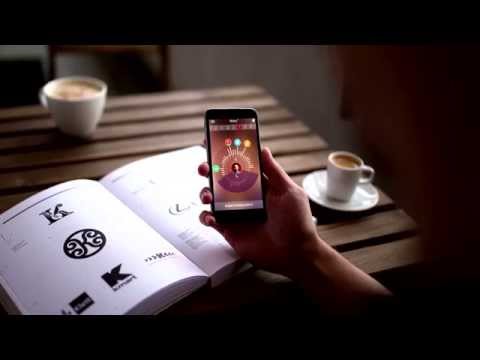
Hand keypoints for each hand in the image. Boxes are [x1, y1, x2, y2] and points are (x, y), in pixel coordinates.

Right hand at [198, 147, 390, 311]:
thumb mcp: (288, 191)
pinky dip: (206, 216)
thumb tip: (263, 148)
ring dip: (205, 193)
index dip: (226, 155)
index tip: (213, 143)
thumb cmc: (298, 222)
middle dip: (209, 171)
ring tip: (208, 195)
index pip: (239, 166)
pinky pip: (211, 220)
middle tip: (205, 168)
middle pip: (221, 180)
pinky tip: (211, 215)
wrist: (295, 254)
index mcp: (259, 185)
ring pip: (212, 198)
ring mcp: (236, 213)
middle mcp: (245, 197)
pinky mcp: (229, 230)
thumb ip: (273, 170)